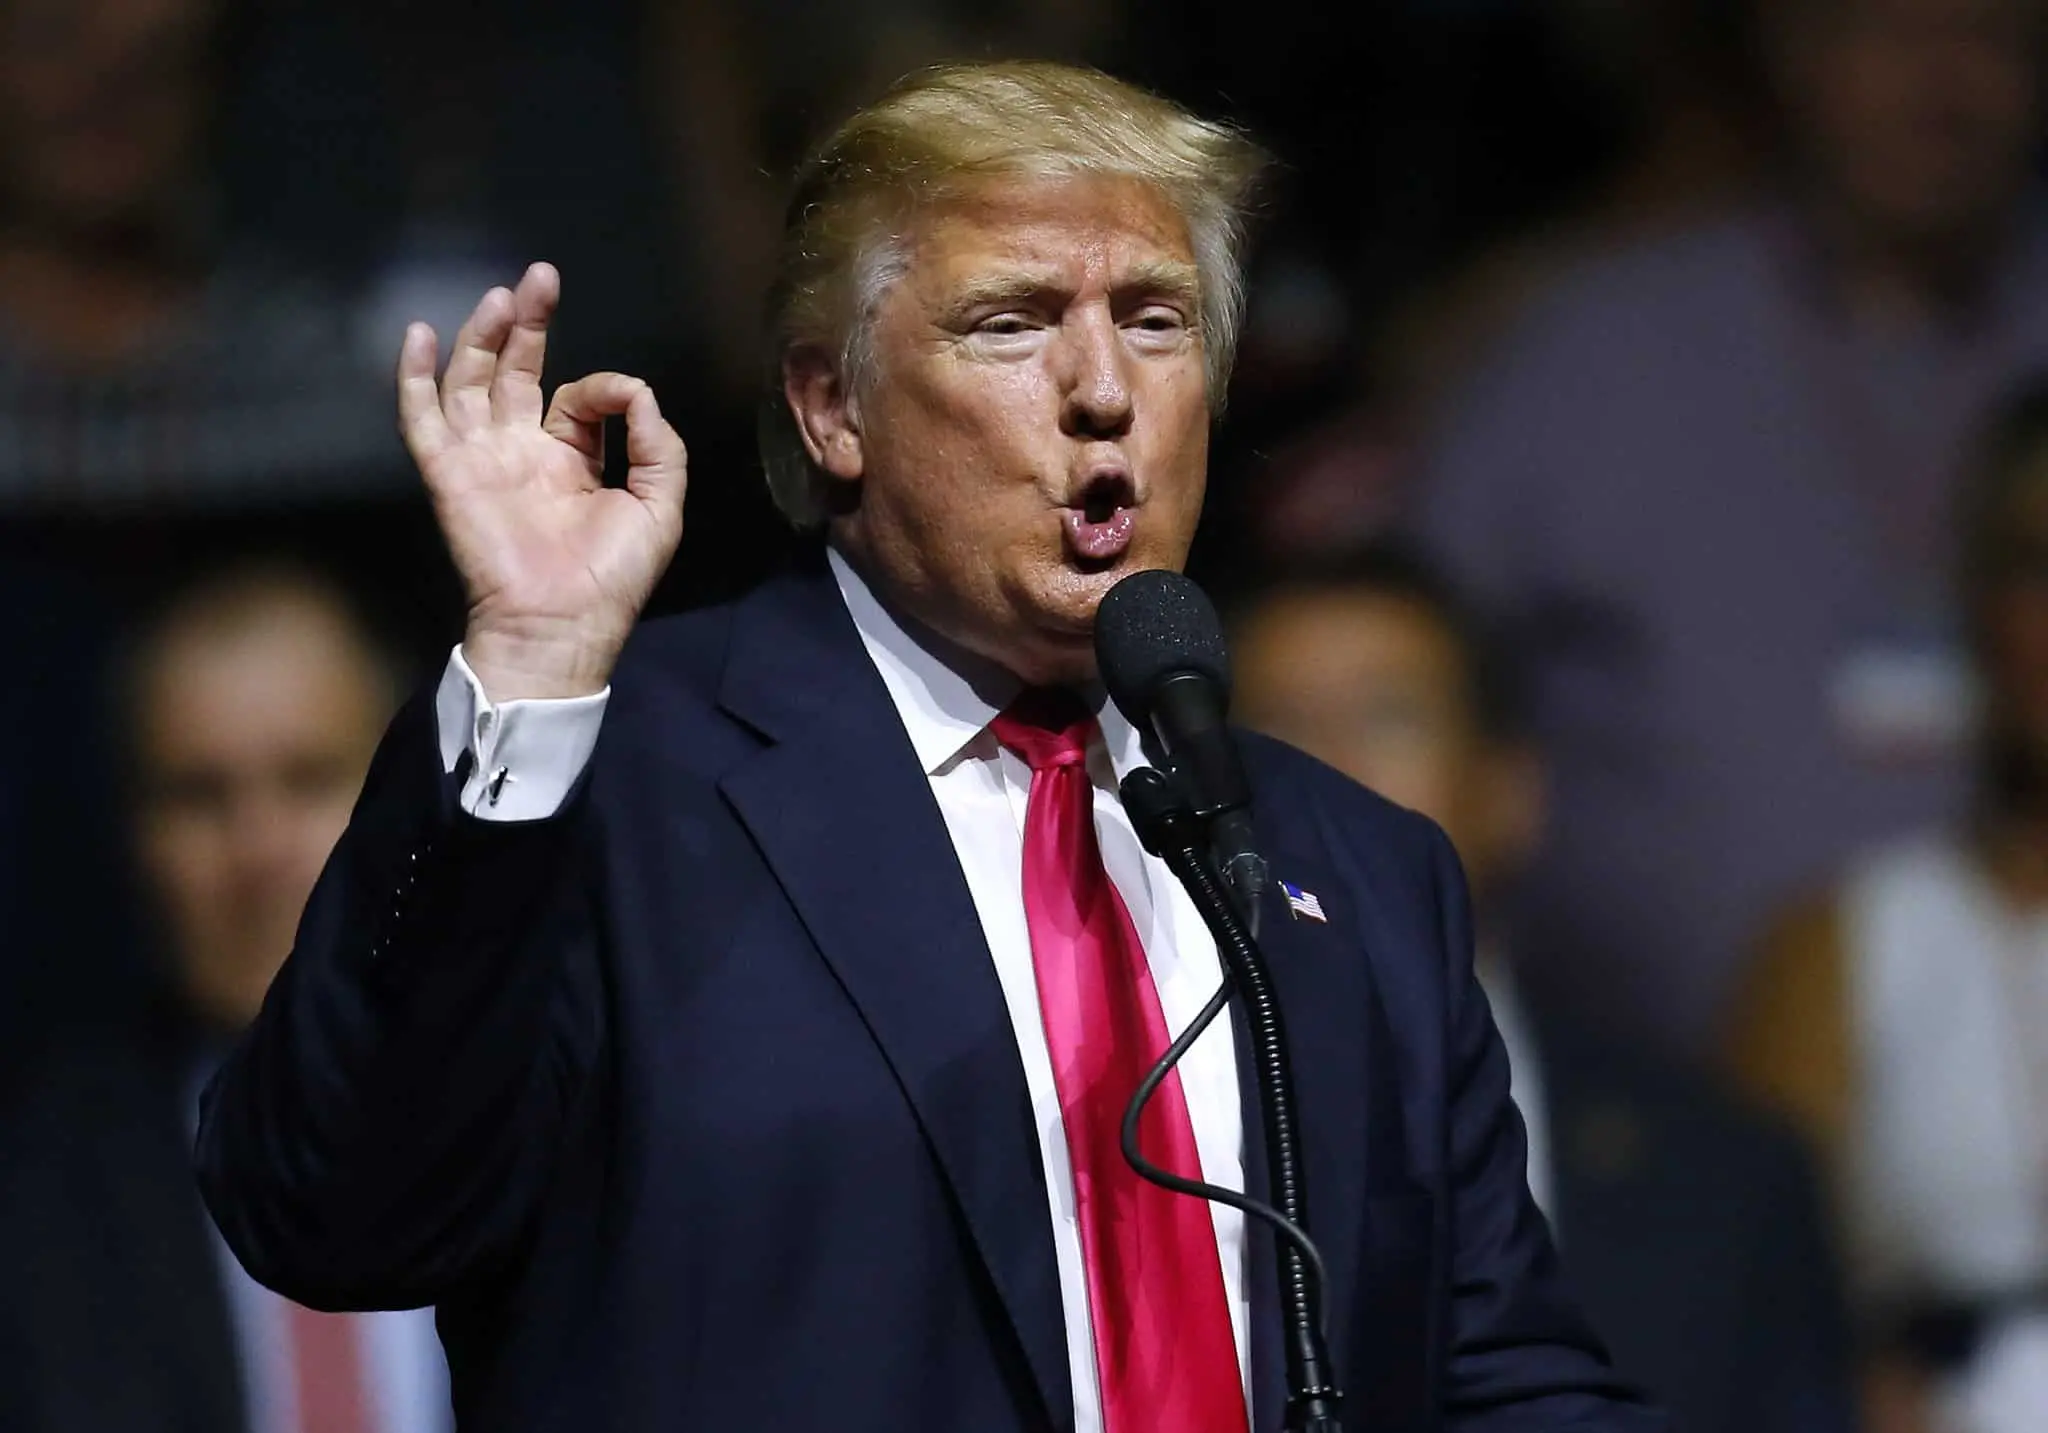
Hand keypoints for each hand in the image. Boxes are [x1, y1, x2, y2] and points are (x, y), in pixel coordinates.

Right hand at [399, 262, 686, 699]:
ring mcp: (483, 460)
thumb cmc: (612, 578)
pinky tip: (417, 336)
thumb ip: (660, 446)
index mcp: (572, 460)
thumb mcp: (660, 506)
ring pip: (472, 383)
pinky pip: (422, 419)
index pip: (578, 399)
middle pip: (517, 372)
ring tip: (501, 296)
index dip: (603, 388)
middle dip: (527, 324)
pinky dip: (415, 377)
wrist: (563, 625)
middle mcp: (523, 452)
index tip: (626, 399)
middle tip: (539, 278)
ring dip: (482, 337)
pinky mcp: (450, 474)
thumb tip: (638, 390)